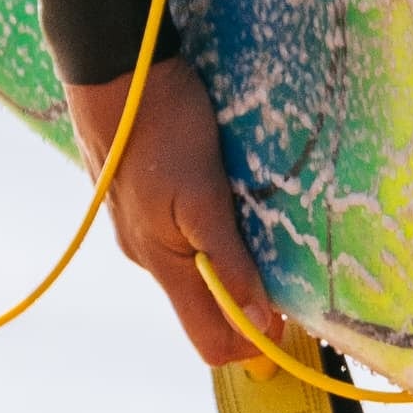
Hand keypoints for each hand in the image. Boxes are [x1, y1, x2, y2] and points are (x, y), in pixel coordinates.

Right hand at [63, 57, 280, 366]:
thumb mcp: (203, 195)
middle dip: (249, 301)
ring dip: (234, 262)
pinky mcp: (146, 199)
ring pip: (198, 268)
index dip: (251, 343)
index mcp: (162, 263)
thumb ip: (228, 261)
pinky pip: (186, 235)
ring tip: (266, 227)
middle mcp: (149, 255)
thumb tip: (258, 323)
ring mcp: (143, 226)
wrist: (120, 70)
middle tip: (292, 269)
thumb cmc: (164, 128)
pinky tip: (234, 200)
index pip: (209, 341)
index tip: (292, 321)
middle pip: (206, 306)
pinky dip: (216, 232)